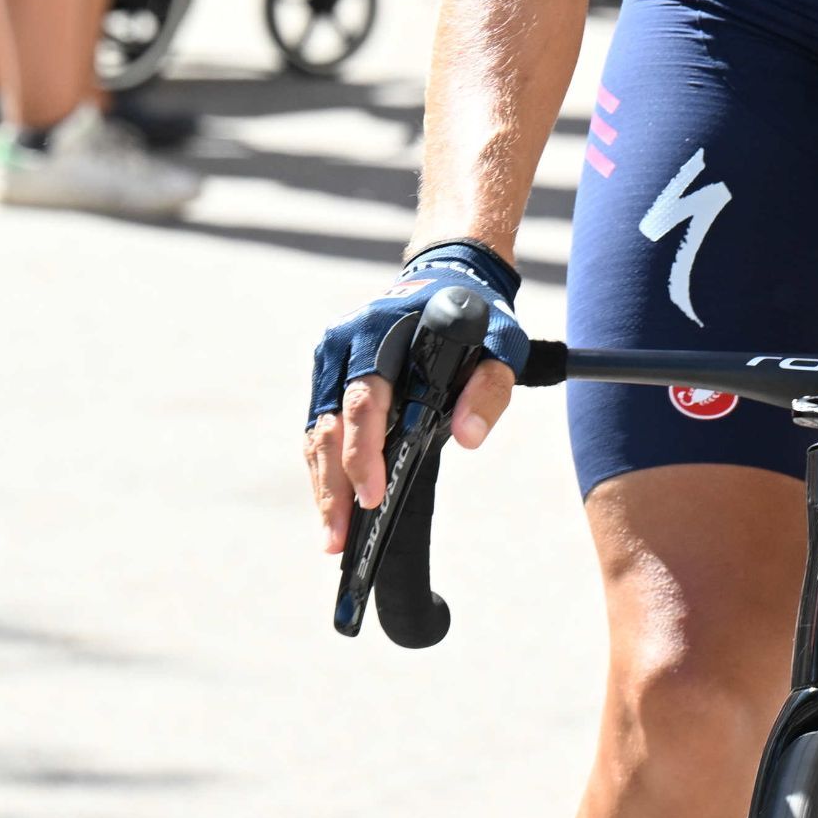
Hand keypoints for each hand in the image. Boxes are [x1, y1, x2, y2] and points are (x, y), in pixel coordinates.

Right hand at [304, 242, 529, 555]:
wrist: (447, 280)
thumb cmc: (476, 319)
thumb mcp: (500, 346)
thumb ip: (488, 390)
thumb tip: (469, 436)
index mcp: (382, 332)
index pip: (366, 401)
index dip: (363, 453)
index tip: (372, 497)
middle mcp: (345, 344)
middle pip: (329, 424)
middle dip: (332, 486)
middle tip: (339, 537)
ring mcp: (331, 359)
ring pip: (316, 432)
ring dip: (322, 486)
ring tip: (333, 536)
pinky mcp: (328, 376)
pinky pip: (319, 429)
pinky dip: (324, 469)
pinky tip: (332, 504)